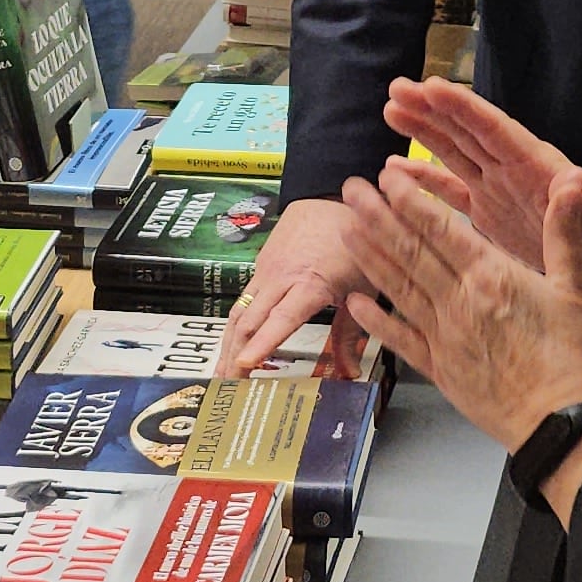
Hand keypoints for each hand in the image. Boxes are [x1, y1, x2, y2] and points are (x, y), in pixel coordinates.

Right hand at [218, 193, 371, 375]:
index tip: (245, 364)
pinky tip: (231, 344)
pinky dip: (234, 326)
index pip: (282, 319)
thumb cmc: (352, 242)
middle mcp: (281, 278)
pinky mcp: (259, 266)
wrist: (328, 197)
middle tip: (224, 385)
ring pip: (239, 312)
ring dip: (227, 344)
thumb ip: (350, 331)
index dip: (263, 344)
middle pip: (249, 321)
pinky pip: (242, 300)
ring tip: (220, 372)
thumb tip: (349, 371)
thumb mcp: (361, 286)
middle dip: (234, 355)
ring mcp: (266, 271)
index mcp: (310, 283)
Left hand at [338, 173, 581, 450]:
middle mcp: (460, 303)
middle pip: (409, 252)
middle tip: (350, 189)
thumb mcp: (575, 287)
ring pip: (398, 288)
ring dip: (369, 257)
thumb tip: (570, 180)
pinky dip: (375, 320)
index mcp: (492, 278)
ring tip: (345, 230)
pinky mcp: (439, 368)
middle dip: (376, 217)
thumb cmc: (571, 358)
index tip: (388, 178)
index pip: (441, 230)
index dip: (410, 201)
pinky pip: (400, 338)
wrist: (557, 421)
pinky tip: (354, 303)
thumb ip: (564, 231)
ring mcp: (444, 336)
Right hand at [378, 77, 581, 290]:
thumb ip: (578, 205)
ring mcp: (495, 186)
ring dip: (423, 132)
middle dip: (432, 109)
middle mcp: (510, 167)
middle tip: (397, 87)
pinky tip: (394, 170)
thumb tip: (574, 179)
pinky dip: (422, 179)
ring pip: (452, 152)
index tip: (432, 86)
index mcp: (534, 165)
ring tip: (391, 111)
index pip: (493, 129)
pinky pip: (449, 190)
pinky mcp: (486, 210)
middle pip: (465, 131)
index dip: (463, 108)